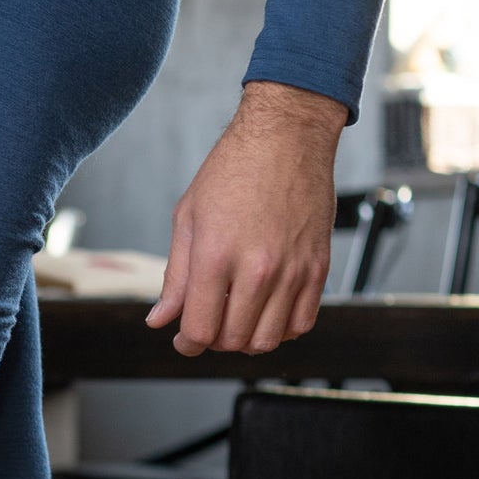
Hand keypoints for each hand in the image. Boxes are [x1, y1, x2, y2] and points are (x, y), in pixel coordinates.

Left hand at [146, 82, 344, 356]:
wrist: (288, 134)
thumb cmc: (234, 169)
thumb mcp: (189, 218)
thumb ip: (176, 277)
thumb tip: (160, 320)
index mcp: (216, 256)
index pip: (200, 331)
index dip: (187, 344)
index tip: (184, 339)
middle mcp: (257, 268)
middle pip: (233, 341)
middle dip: (214, 341)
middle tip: (210, 321)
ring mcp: (292, 270)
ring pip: (267, 341)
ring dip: (246, 340)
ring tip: (237, 318)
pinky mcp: (318, 266)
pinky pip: (302, 323)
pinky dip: (281, 329)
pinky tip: (267, 312)